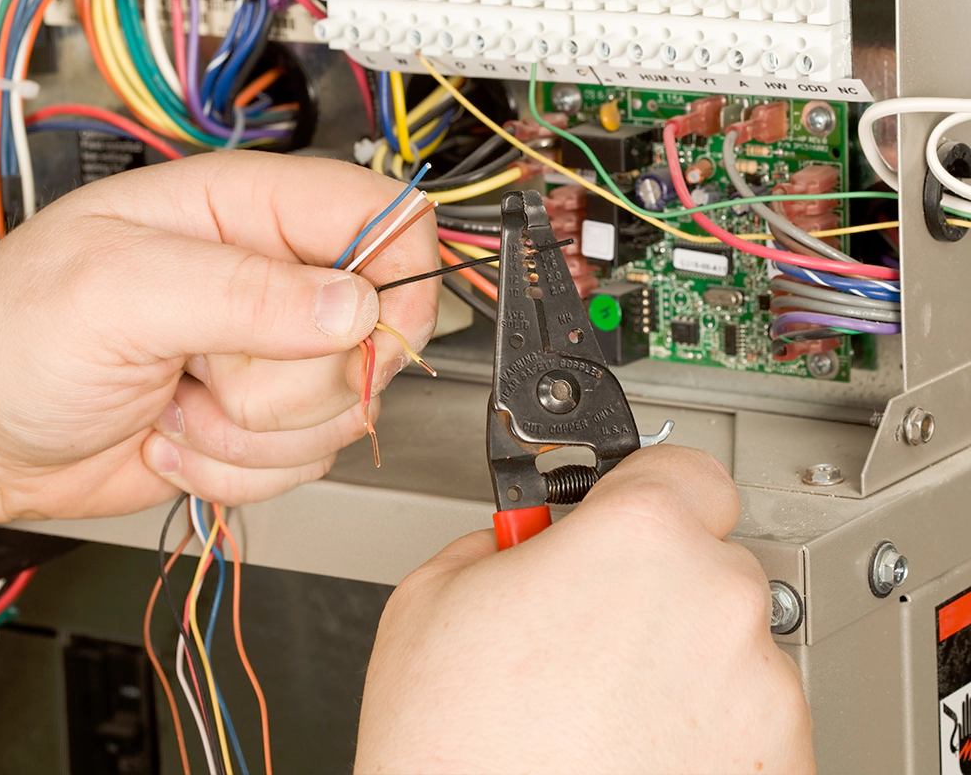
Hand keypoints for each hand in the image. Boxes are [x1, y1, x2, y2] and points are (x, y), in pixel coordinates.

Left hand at [0, 151, 438, 521]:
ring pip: (342, 410)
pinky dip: (233, 470)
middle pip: (372, 334)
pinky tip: (174, 434)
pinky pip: (303, 461)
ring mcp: (264, 355)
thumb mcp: (116, 294)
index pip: (384, 216)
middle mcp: (266, 279)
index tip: (359, 335)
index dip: (396, 279)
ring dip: (250, 432)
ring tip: (174, 397)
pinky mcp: (256, 421)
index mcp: (242, 209)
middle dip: (285, 380)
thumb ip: (242, 292)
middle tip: (203, 366)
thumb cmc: (10, 335)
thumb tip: (353, 303)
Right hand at [355, 446, 814, 773]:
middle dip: (649, 584)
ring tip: (597, 708)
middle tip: (582, 628)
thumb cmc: (454, 751)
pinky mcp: (778, 766)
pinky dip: (704, 729)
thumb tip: (535, 539)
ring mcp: (760, 694)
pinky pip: (747, 718)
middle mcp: (717, 605)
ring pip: (727, 642)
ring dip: (678, 659)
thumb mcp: (432, 594)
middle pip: (703, 559)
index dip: (644, 488)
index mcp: (638, 538)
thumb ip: (504, 538)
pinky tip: (629, 750)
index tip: (624, 509)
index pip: (685, 467)